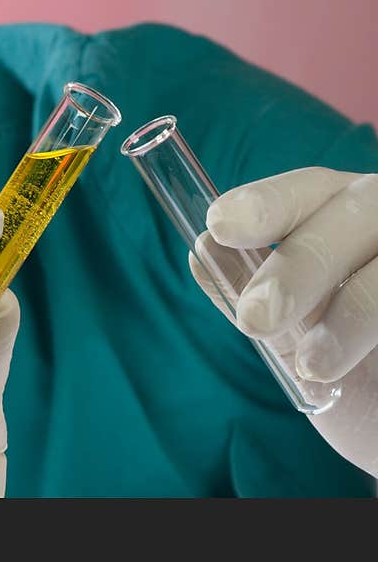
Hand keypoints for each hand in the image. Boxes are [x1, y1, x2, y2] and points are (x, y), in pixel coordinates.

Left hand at [189, 167, 377, 477]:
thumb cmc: (352, 371)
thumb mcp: (293, 335)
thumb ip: (251, 292)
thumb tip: (202, 251)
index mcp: (341, 213)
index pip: (305, 190)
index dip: (264, 203)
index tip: (219, 226)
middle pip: (349, 217)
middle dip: (297, 267)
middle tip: (255, 318)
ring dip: (349, 313)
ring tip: (310, 365)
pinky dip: (377, 328)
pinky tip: (357, 371)